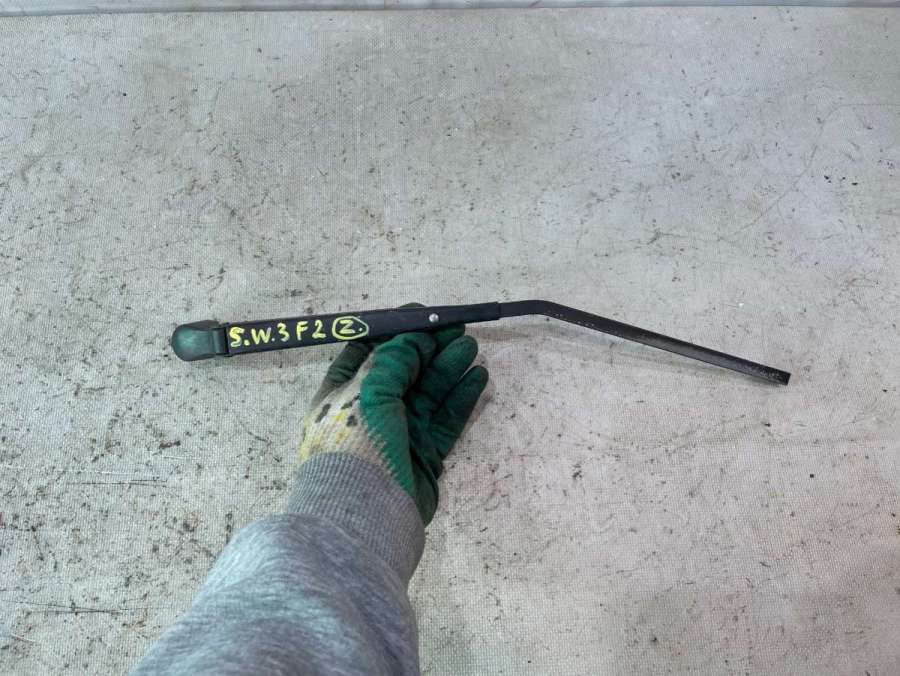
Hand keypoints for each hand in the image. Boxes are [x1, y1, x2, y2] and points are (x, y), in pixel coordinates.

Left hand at [298, 323, 487, 524]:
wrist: (365, 514)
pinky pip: (446, 420)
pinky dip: (461, 398)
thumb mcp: (367, 391)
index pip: (369, 352)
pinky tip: (477, 378)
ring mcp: (399, 434)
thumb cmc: (356, 444)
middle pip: (405, 371)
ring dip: (449, 369)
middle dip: (429, 349)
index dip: (396, 332)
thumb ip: (393, 359)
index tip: (424, 316)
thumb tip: (413, 338)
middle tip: (457, 331)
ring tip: (471, 349)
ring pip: (429, 394)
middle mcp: (370, 411)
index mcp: (343, 393)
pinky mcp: (424, 456)